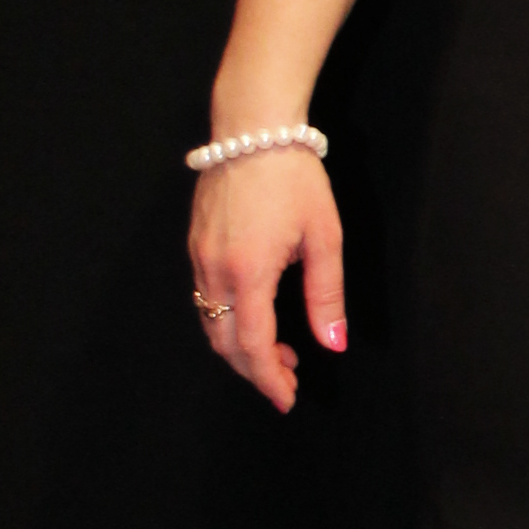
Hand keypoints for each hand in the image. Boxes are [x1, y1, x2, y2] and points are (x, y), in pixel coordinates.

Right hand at [189, 150, 346, 412]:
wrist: (253, 129)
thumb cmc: (294, 177)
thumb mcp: (324, 237)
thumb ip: (326, 295)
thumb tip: (332, 343)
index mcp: (249, 271)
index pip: (253, 346)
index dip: (270, 379)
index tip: (288, 398)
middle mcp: (215, 269)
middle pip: (225, 343)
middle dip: (254, 371)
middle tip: (287, 382)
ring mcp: (199, 257)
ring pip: (211, 323)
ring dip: (240, 347)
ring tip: (279, 355)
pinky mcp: (195, 245)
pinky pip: (205, 298)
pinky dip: (228, 321)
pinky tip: (257, 319)